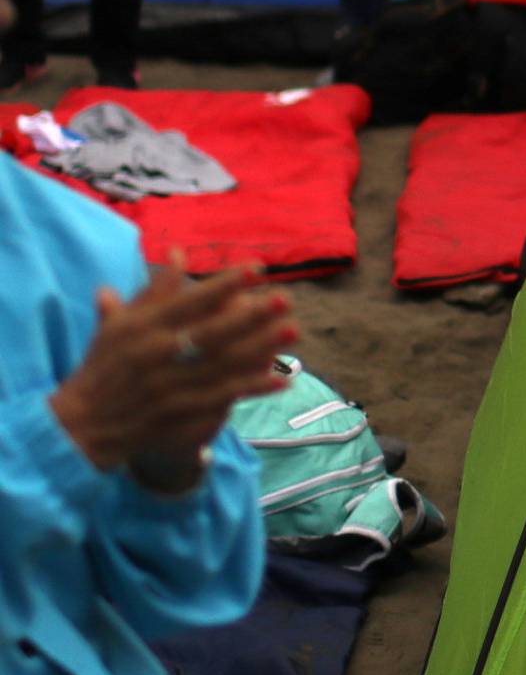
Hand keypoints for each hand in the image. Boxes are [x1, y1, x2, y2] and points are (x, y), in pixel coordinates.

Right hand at [49, 255, 293, 477]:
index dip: (224, 285)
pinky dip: (252, 388)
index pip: (189, 302)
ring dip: (260, 349)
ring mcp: (170, 388)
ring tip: (293, 331)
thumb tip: (179, 251)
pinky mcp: (180, 415)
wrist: (84, 423)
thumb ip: (153, 291)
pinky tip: (281, 379)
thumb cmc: (105, 365)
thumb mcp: (119, 324)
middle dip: (250, 316)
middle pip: (211, 333)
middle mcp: (157, 356)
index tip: (257, 268)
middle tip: (285, 299)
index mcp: (142, 329)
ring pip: (223, 365)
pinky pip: (222, 399)